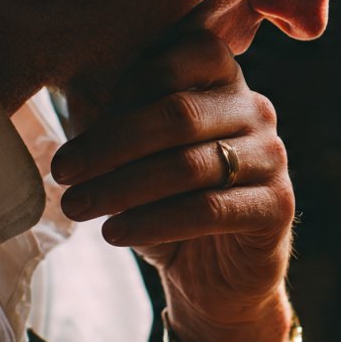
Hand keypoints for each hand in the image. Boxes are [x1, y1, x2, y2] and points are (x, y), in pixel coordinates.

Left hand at [51, 30, 294, 341]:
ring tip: (76, 207)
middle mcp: (254, 108)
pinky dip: (154, 222)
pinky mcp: (278, 206)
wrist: (216, 277)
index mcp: (220, 77)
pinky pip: (209, 209)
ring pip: (189, 165)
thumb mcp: (134, 155)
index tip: (72, 139)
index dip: (115, 97)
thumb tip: (64, 98)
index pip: (170, 64)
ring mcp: (272, 156)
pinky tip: (115, 233)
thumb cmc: (167, 202)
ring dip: (122, 187)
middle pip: (178, 114)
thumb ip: (110, 120)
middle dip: (110, 145)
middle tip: (62, 173)